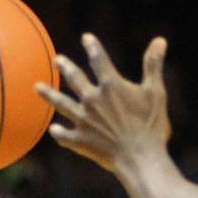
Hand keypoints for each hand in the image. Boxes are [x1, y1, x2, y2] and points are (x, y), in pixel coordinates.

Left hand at [36, 33, 170, 171]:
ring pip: (61, 104)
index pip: (99, 60)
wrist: (140, 159)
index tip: (86, 38)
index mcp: (110, 86)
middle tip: (57, 60)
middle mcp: (92, 100)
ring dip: (49, 94)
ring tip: (37, 87)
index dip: (93, 47)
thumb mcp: (156, 92)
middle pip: (75, 79)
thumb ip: (153, 65)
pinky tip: (53, 129)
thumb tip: (160, 40)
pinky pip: (65, 136)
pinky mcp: (80, 141)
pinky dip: (59, 133)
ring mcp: (83, 121)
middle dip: (65, 67)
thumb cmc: (151, 126)